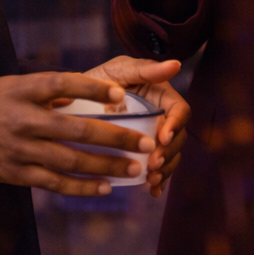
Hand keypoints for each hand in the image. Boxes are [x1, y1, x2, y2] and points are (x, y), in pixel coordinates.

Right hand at [0, 72, 157, 195]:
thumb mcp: (14, 84)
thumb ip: (48, 90)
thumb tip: (91, 94)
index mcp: (25, 89)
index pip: (65, 84)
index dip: (94, 87)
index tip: (123, 91)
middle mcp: (25, 119)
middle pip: (77, 128)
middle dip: (116, 137)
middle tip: (145, 142)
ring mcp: (20, 149)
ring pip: (71, 160)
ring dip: (106, 166)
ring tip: (134, 168)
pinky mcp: (14, 173)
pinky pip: (53, 183)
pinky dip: (81, 187)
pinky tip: (103, 188)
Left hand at [83, 56, 190, 196]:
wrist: (72, 103)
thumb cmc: (99, 79)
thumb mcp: (120, 70)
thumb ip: (146, 70)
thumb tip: (176, 64)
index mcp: (162, 97)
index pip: (180, 111)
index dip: (176, 125)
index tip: (163, 138)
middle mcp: (161, 118)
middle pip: (178, 138)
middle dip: (170, 153)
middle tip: (154, 165)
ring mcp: (151, 138)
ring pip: (170, 156)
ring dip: (166, 170)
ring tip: (152, 179)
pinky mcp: (139, 154)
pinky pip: (154, 169)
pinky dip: (158, 181)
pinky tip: (152, 190)